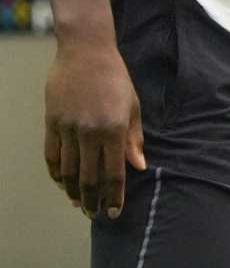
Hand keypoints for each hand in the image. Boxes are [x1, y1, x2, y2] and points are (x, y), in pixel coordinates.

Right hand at [44, 39, 145, 219]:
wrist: (85, 52)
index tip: (115, 212)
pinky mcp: (51, 123)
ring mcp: (68, 128)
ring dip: (73, 191)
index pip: (114, 172)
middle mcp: (90, 132)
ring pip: (68, 171)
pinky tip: (62, 183)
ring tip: (79, 203)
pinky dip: (56, 173)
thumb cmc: (116, 78)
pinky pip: (52, 156)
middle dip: (93, 201)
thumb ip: (134, 138)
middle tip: (95, 214)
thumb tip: (139, 166)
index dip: (114, 196)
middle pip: (89, 178)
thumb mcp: (133, 106)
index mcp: (115, 128)